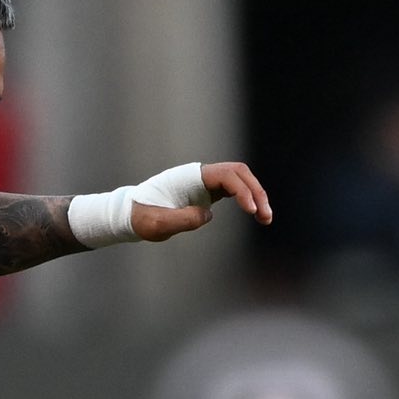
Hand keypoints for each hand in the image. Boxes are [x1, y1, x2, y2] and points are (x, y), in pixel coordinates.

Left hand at [131, 161, 272, 242]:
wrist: (132, 215)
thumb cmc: (142, 218)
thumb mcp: (158, 224)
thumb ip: (182, 219)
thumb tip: (208, 215)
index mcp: (191, 177)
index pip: (227, 175)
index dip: (243, 190)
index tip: (251, 211)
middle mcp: (201, 175)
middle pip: (240, 174)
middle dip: (256, 192)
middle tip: (266, 217)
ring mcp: (205, 182)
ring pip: (240, 180)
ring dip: (255, 196)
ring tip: (265, 219)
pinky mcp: (207, 192)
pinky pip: (234, 189)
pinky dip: (247, 200)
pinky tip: (255, 214)